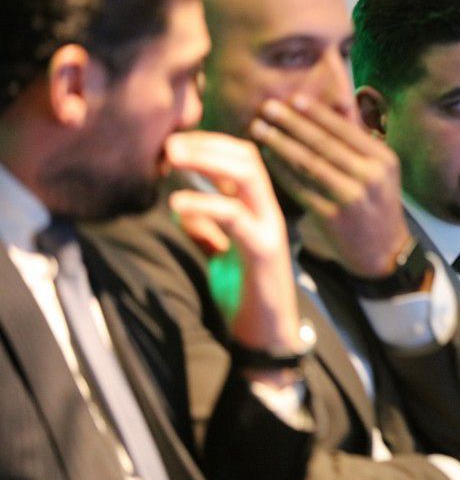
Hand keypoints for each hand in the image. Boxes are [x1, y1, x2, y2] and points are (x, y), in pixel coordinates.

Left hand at [164, 131, 302, 353]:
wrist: (266, 337)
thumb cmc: (245, 297)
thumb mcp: (220, 257)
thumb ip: (207, 232)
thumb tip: (182, 212)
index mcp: (257, 211)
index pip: (241, 160)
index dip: (210, 144)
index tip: (175, 143)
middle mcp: (267, 212)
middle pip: (247, 158)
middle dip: (208, 144)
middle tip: (170, 144)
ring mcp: (269, 228)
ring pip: (248, 175)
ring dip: (208, 159)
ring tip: (173, 158)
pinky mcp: (263, 250)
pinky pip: (235, 216)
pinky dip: (205, 204)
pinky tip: (178, 203)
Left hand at [249, 93, 412, 279]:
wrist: (385, 252)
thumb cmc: (377, 205)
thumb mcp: (381, 171)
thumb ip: (358, 142)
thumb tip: (334, 107)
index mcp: (383, 159)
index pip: (344, 129)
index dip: (315, 113)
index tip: (292, 99)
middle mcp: (370, 176)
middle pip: (322, 144)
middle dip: (291, 123)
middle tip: (267, 107)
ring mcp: (350, 198)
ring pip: (308, 164)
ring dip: (280, 143)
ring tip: (260, 128)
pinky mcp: (332, 218)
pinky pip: (300, 189)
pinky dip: (282, 172)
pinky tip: (267, 158)